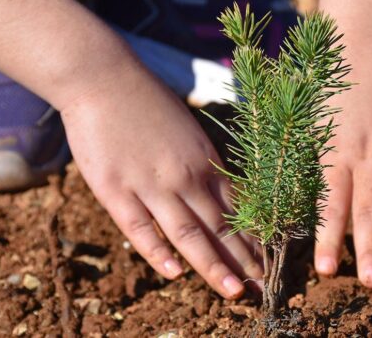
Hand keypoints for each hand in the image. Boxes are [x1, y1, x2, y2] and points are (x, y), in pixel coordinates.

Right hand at [60, 69, 262, 298]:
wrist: (103, 78)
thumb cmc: (147, 101)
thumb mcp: (187, 130)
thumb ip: (202, 162)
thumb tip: (218, 192)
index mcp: (204, 160)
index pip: (236, 209)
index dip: (253, 238)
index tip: (269, 262)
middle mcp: (185, 176)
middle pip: (219, 227)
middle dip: (244, 261)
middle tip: (264, 289)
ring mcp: (150, 184)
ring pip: (189, 233)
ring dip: (214, 265)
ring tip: (235, 292)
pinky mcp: (116, 190)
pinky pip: (140, 228)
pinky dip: (158, 252)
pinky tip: (175, 273)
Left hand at [314, 32, 371, 287]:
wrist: (361, 32)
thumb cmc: (325, 77)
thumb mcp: (306, 116)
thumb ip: (306, 155)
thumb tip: (296, 196)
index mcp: (331, 149)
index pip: (328, 203)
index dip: (327, 238)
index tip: (326, 270)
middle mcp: (365, 149)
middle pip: (366, 205)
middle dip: (366, 246)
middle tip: (370, 281)